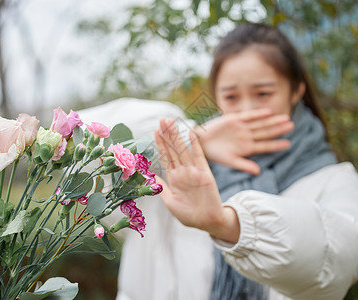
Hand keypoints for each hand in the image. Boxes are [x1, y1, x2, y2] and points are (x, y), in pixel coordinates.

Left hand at [155, 119, 239, 242]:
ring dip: (176, 136)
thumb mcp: (170, 202)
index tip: (155, 131)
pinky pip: (199, 157)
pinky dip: (195, 145)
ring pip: (183, 150)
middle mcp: (183, 172)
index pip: (166, 157)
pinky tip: (191, 133)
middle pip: (173, 149)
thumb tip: (149, 175)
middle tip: (163, 119)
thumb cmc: (189, 215)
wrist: (208, 222)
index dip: (161, 144)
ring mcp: (194, 172)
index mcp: (174, 178)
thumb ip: (160, 187)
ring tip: (171, 122)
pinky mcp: (205, 174)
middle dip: (168, 134)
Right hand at [195, 109, 293, 174]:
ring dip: (272, 121)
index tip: (288, 144)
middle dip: (278, 129)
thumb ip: (244, 165)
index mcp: (247, 148)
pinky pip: (248, 116)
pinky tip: (268, 112)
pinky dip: (258, 114)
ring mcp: (241, 127)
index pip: (265, 146)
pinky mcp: (234, 119)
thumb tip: (258, 172)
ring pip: (260, 123)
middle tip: (291, 125)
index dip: (276, 145)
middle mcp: (246, 137)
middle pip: (265, 132)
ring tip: (285, 118)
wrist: (199, 142)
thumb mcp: (230, 161)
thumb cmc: (214, 154)